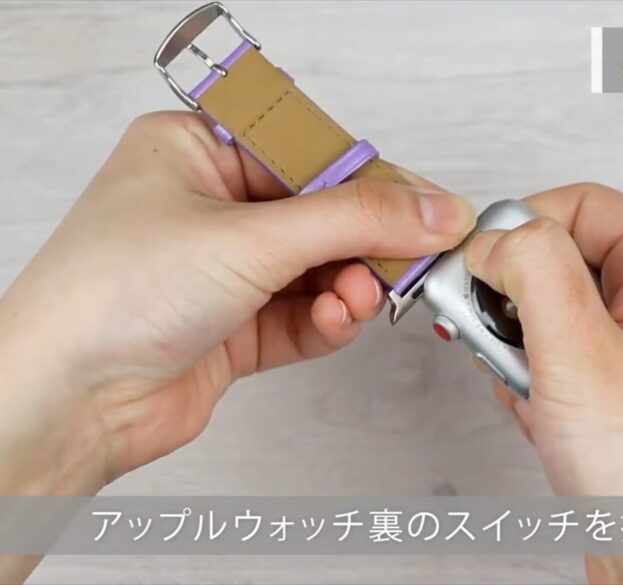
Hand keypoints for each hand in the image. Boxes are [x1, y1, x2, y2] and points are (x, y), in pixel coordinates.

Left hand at [0, 112, 474, 497]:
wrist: (66, 402)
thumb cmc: (111, 295)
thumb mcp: (251, 237)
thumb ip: (356, 221)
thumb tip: (433, 208)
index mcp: (197, 153)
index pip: (309, 154)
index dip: (371, 180)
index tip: (425, 204)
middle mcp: (210, 208)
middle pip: (322, 215)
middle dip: (364, 244)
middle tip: (412, 257)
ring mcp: (223, 271)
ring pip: (319, 270)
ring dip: (348, 287)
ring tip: (358, 298)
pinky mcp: (235, 328)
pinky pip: (305, 316)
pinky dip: (328, 321)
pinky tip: (334, 322)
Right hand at [466, 184, 622, 583]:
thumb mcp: (576, 350)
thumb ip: (532, 268)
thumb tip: (497, 232)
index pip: (579, 203)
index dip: (518, 228)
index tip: (476, 271)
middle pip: (563, 254)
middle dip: (513, 298)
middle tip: (489, 338)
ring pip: (556, 308)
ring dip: (520, 345)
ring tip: (527, 390)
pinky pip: (565, 353)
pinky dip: (537, 378)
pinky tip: (542, 416)